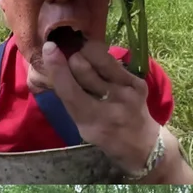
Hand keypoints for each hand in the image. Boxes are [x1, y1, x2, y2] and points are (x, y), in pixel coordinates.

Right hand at [39, 40, 163, 177]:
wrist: (143, 144)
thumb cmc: (105, 136)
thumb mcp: (82, 127)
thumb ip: (70, 100)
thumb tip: (55, 68)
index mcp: (91, 121)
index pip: (69, 89)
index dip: (56, 67)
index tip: (49, 47)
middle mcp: (110, 104)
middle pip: (82, 66)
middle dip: (72, 58)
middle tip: (71, 60)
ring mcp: (127, 91)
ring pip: (98, 57)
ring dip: (85, 53)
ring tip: (83, 56)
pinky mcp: (138, 82)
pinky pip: (113, 60)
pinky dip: (101, 58)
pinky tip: (99, 63)